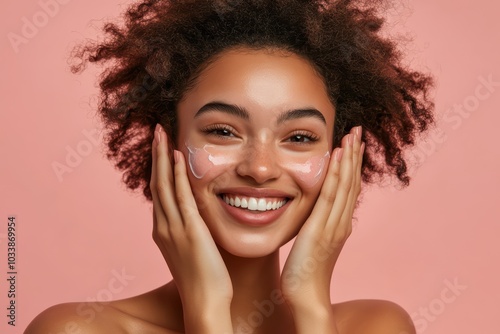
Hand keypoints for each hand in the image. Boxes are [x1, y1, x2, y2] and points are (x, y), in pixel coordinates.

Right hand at [149, 124, 232, 331]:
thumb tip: (199, 217)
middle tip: (156, 131)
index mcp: (163, 230)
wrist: (204, 301)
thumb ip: (192, 229)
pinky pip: (180, 196)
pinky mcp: (189, 230)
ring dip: (162, 157)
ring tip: (161, 133)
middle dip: (155, 155)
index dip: (159, 168)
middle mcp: (163, 226)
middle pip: (156, 183)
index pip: (159, 192)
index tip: (162, 149)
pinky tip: (177, 156)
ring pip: (163, 184)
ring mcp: (173, 228)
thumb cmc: (204, 279)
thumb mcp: (192, 249)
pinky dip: (177, 174)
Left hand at [281, 126, 363, 312]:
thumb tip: (319, 216)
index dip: (353, 167)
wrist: (306, 295)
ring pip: (345, 185)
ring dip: (349, 159)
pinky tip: (338, 156)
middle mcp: (341, 222)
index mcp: (339, 225)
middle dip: (355, 156)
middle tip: (358, 132)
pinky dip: (336, 174)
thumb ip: (318, 227)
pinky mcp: (321, 227)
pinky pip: (330, 195)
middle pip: (352, 183)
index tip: (355, 146)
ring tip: (352, 136)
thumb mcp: (314, 244)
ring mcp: (333, 224)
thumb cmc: (305, 273)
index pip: (349, 190)